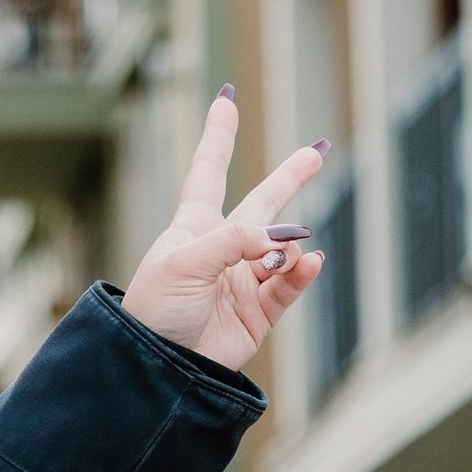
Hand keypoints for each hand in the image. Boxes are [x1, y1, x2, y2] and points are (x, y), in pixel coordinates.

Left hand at [119, 88, 327, 369]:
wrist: (157, 370)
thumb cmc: (154, 312)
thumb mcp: (184, 264)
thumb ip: (233, 241)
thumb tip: (284, 239)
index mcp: (191, 229)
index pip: (207, 172)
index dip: (218, 137)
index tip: (225, 101)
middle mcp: (220, 250)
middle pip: (261, 203)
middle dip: (288, 178)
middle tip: (317, 151)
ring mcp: (242, 280)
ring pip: (283, 246)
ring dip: (292, 241)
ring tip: (289, 249)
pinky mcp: (259, 312)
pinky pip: (290, 284)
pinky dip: (301, 273)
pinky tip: (308, 261)